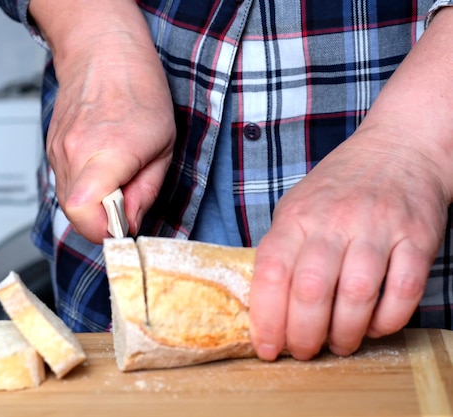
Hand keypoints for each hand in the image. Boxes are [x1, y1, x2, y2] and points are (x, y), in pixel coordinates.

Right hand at [30, 0, 175, 242]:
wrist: (104, 53)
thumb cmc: (138, 91)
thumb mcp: (163, 146)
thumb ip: (145, 192)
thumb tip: (129, 223)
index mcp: (107, 152)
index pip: (84, 214)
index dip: (105, 231)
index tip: (124, 224)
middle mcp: (74, 154)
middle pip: (75, 215)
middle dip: (102, 219)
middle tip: (126, 199)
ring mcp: (58, 151)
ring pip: (68, 202)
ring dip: (93, 202)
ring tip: (116, 175)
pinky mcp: (51, 149)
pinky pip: (64, 183)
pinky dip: (84, 186)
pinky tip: (102, 164)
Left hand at [249, 129, 448, 360]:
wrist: (399, 149)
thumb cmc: (339, 188)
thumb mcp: (297, 207)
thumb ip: (282, 249)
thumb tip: (265, 307)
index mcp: (297, 216)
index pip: (270, 271)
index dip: (265, 318)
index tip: (266, 348)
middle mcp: (334, 221)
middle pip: (310, 289)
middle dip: (303, 334)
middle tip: (303, 352)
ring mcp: (378, 227)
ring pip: (356, 294)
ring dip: (344, 333)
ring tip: (338, 345)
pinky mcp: (417, 237)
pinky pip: (403, 291)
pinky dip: (387, 320)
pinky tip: (374, 328)